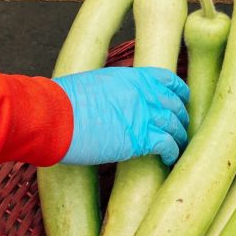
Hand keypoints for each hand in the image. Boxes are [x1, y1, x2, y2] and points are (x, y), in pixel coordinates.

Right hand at [54, 67, 189, 165]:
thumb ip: (113, 88)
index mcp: (132, 77)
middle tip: (180, 129)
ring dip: (180, 137)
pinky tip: (170, 159)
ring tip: (179, 147)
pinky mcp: (140, 139)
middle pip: (175, 105)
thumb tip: (112, 98)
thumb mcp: (93, 82)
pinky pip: (168, 145)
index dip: (179, 93)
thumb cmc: (63, 101)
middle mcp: (143, 93)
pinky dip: (173, 152)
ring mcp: (144, 115)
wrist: (54, 115)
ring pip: (175, 125)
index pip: (168, 80)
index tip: (182, 101)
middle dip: (181, 118)